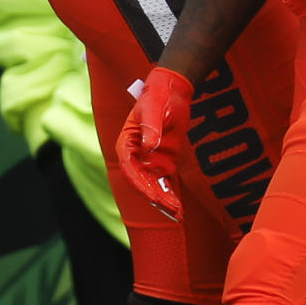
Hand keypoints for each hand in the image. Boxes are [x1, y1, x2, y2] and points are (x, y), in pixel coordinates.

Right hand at [116, 66, 193, 220]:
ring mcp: (149, 161)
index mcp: (126, 144)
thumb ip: (151, 126)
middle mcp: (135, 157)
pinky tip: (179, 208)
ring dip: (164, 201)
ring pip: (153, 186)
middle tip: (173, 209)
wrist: (171, 90)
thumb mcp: (153, 107)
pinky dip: (170, 195)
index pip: (129, 170)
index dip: (140, 184)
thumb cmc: (157, 95)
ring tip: (179, 214)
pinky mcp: (163, 161)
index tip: (154, 195)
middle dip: (156, 198)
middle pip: (142, 183)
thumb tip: (149, 148)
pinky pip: (164, 182)